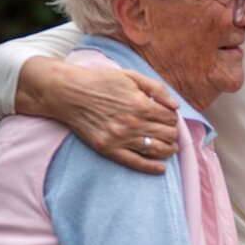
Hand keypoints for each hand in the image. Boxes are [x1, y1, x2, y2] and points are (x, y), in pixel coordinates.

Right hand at [19, 57, 180, 173]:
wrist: (68, 92)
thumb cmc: (100, 81)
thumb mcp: (131, 76)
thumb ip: (156, 89)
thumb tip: (176, 106)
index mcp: (142, 104)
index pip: (171, 118)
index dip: (173, 119)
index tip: (169, 118)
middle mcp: (134, 124)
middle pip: (167, 135)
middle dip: (173, 134)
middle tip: (170, 132)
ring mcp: (121, 138)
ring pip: (156, 150)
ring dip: (168, 150)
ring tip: (170, 148)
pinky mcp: (108, 149)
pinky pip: (135, 162)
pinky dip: (151, 167)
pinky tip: (161, 169)